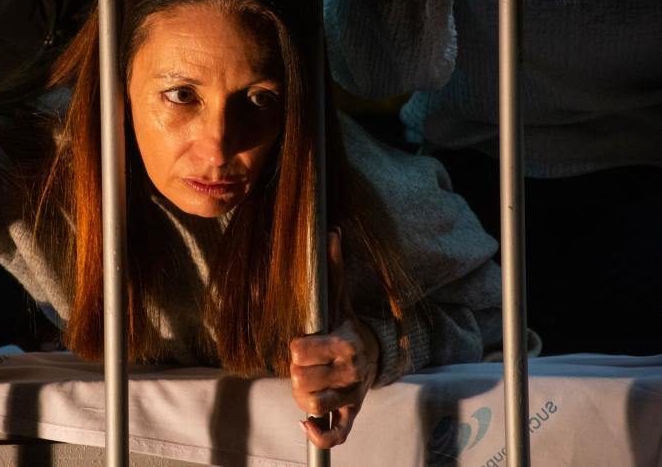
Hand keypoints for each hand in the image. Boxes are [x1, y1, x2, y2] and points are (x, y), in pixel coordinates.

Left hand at [289, 231, 380, 447]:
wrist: (374, 356)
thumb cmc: (347, 325)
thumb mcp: (339, 299)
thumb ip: (334, 268)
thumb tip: (331, 232)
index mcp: (345, 343)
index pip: (300, 350)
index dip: (295, 348)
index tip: (301, 345)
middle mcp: (351, 372)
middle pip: (300, 379)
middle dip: (295, 373)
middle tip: (303, 366)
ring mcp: (352, 396)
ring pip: (312, 406)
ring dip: (301, 399)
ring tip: (305, 386)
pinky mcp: (351, 416)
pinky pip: (334, 436)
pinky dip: (318, 434)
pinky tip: (306, 423)